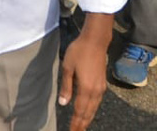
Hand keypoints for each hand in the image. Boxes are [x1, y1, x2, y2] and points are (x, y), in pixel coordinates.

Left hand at [59, 14, 111, 130]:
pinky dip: (91, 110)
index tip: (72, 130)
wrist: (95, 42)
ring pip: (94, 108)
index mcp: (86, 89)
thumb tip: (63, 103)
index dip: (76, 122)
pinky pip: (96, 102)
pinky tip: (87, 112)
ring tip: (81, 126)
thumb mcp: (67, 68)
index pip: (79, 110)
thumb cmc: (78, 52)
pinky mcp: (102, 85)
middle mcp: (95, 92)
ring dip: (87, 118)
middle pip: (88, 112)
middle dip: (82, 123)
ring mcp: (100, 89)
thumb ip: (66, 87)